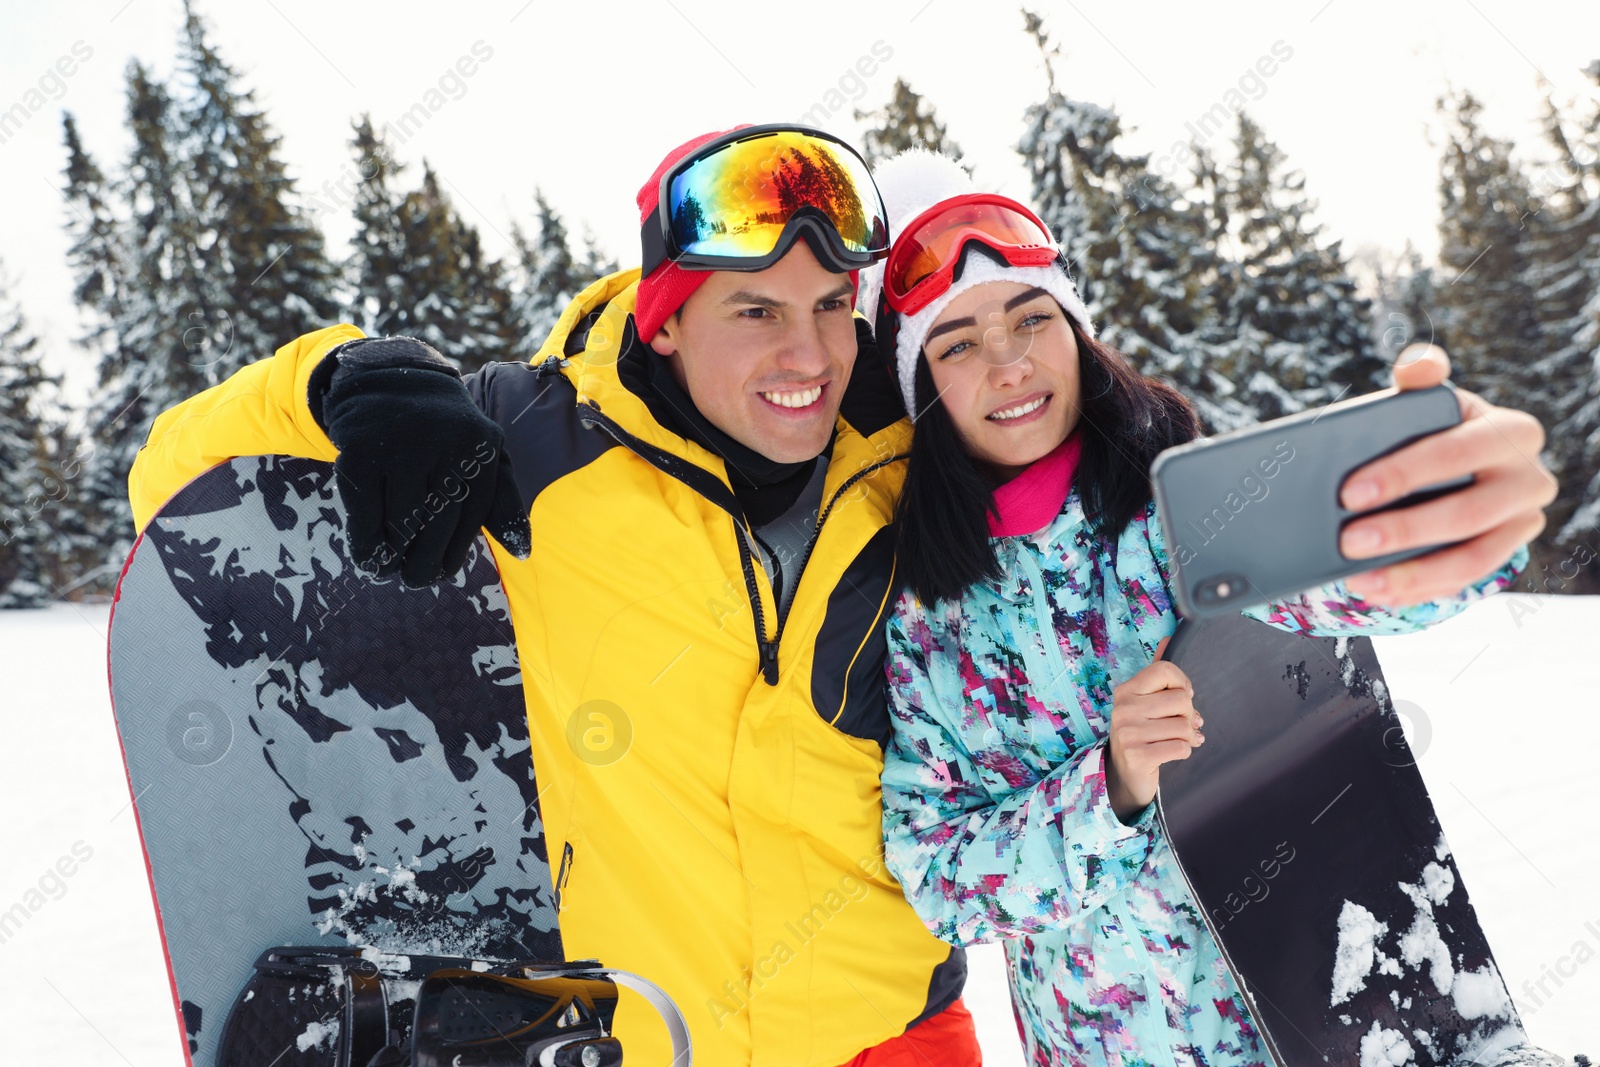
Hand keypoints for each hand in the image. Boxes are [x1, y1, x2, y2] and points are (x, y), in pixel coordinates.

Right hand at [319, 337, 530, 586]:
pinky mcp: (361, 450)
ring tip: (392, 569)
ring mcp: (400, 446)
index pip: (473, 517)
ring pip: (401, 523)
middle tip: (417, 578)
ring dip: (395, 556)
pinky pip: (365, 512)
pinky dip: (366, 543)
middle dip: (425, 562)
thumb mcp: (482, 453)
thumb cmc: (444, 431)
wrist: (388, 379)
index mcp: (481, 447)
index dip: (455, 551)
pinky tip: (369, 557)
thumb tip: (523, 552)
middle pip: (437, 524)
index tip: (443, 572)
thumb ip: (503, 500)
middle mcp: (445, 444)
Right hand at [1105, 637, 1203, 821]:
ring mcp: (1128, 733)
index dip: (1182, 683)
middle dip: (1189, 715)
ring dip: (1188, 736)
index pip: (1165, 670)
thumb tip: (1167, 639)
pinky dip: (1184, 751)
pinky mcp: (1138, 756)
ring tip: (1180, 740)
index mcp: (1126, 691)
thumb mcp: (1145, 700)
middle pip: (1181, 699)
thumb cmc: (1141, 732)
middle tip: (1182, 724)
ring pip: (1184, 726)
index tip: (1183, 695)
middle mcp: (1123, 709)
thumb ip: (1157, 673)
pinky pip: (1181, 748)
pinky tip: (1174, 751)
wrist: (1125, 772)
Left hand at [1338, 344, 1555, 605]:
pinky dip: (1417, 588)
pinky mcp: (1507, 553)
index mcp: (1508, 430)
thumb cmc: (1434, 430)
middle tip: (1348, 541)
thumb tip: (1417, 365)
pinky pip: (1464, 580)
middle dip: (1403, 530)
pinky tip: (1376, 589)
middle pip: (1466, 512)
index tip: (1349, 493)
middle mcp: (1527, 476)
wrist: (1463, 465)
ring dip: (1411, 572)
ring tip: (1359, 578)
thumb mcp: (1430, 404)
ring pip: (1471, 557)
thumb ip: (1420, 381)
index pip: (1454, 452)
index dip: (1403, 473)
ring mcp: (1523, 521)